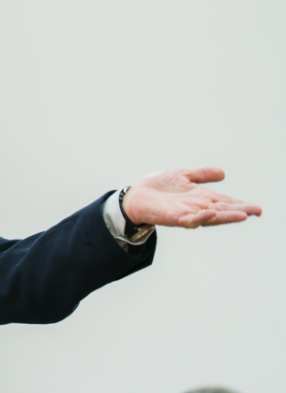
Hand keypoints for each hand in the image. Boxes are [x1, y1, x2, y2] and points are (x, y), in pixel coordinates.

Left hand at [122, 167, 261, 227]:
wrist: (135, 196)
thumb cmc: (158, 187)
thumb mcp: (182, 175)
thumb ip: (201, 175)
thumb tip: (223, 173)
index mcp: (201, 198)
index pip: (225, 201)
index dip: (240, 204)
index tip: (257, 208)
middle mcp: (196, 207)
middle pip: (222, 210)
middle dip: (239, 211)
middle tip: (257, 211)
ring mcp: (186, 214)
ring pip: (210, 217)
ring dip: (226, 216)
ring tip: (242, 215)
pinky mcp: (173, 218)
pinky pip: (189, 220)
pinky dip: (200, 217)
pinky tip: (210, 212)